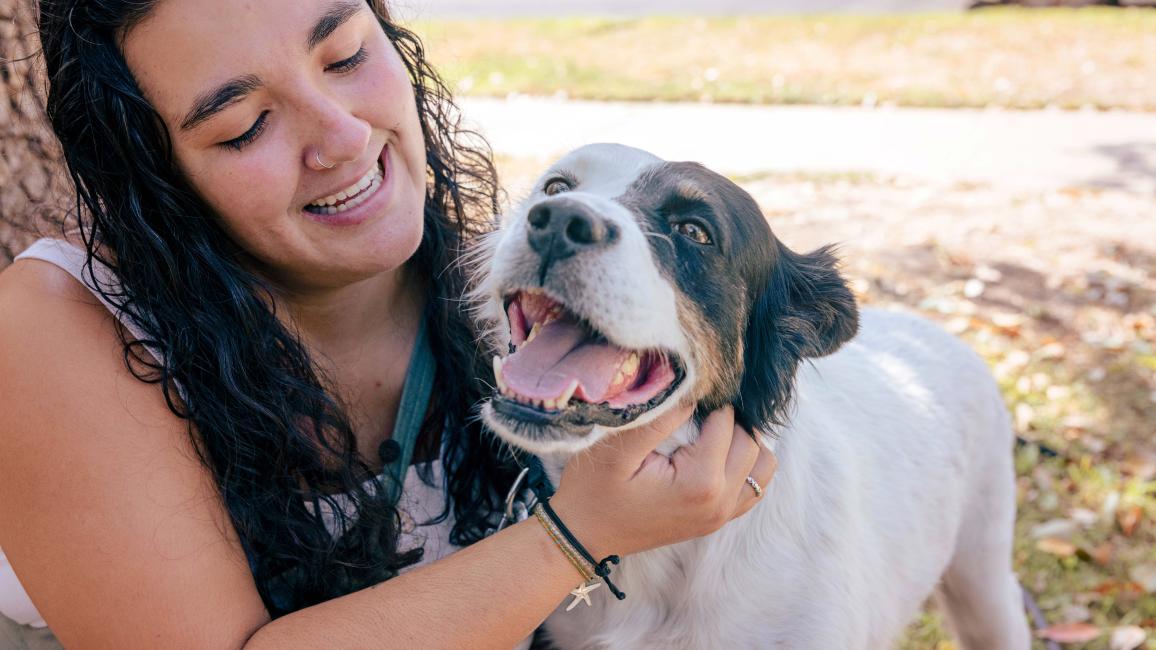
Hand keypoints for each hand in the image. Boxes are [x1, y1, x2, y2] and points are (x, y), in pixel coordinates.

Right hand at [549, 405, 777, 558]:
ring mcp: (722, 516)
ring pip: (763, 465)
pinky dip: (745, 464)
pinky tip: (716, 451)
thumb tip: (693, 390)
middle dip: (727, 419)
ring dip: (743, 440)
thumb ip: (659, 416)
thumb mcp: (617, 448)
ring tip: (709, 429)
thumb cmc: (593, 490)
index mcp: (700, 483)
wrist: (582, 534)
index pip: (727, 422)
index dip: (707, 400)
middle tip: (694, 409)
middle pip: (751, 442)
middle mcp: (720, 502)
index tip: (683, 395)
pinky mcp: (717, 519)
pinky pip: (754, 487)